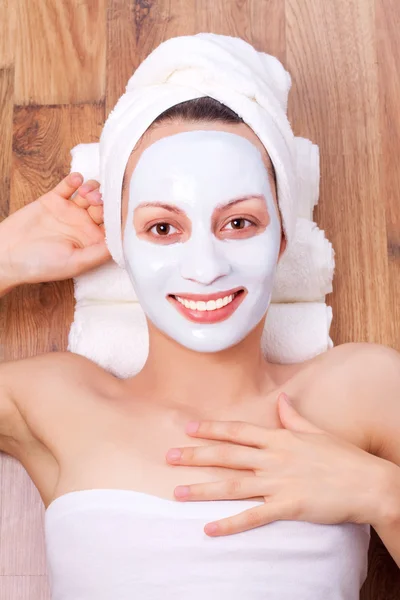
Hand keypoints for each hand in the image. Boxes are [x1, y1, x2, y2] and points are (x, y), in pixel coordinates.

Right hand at [0, 173, 110, 287]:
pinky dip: (75, 180)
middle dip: (106, 201)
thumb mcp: (74, 263)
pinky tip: (76, 180)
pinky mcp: (54, 199)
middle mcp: (84, 225)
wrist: (6, 254)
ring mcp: (70, 211)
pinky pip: (69, 185)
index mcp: (92, 241)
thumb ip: (98, 253)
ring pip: (90, 193)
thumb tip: (121, 243)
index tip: (121, 211)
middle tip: (98, 202)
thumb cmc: (41, 265)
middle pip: (104, 206)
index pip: (113, 226)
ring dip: (93, 189)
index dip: (119, 217)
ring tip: (86, 193)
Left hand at [166, 394, 393, 535]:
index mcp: (280, 438)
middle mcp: (274, 458)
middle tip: (168, 457)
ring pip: (233, 485)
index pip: (238, 431)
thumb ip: (293, 416)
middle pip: (227, 455)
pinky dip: (230, 523)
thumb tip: (281, 398)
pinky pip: (253, 516)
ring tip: (176, 492)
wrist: (369, 483)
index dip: (211, 429)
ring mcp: (280, 482)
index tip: (188, 428)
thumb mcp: (316, 431)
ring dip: (203, 489)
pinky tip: (209, 529)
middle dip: (195, 456)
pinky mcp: (288, 506)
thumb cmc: (343, 456)